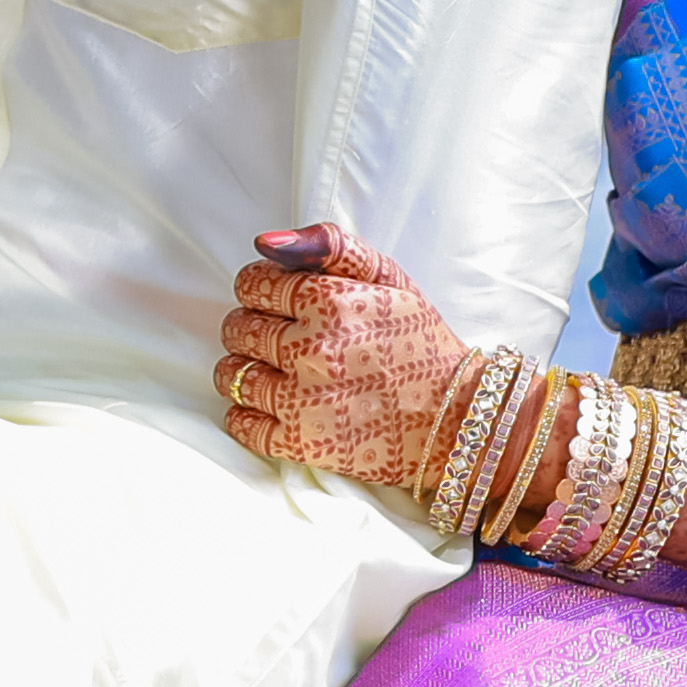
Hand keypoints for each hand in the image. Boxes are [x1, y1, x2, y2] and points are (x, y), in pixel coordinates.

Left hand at [218, 225, 474, 493]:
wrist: (455, 417)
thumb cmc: (418, 342)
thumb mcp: (388, 277)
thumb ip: (329, 247)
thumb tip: (264, 242)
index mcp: (331, 303)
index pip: (253, 284)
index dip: (260, 289)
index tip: (277, 301)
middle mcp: (312, 350)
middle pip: (238, 329)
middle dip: (252, 328)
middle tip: (280, 337)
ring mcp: (304, 400)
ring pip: (231, 375)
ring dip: (243, 370)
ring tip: (273, 371)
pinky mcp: (302, 444)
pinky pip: (241, 424)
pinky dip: (247, 414)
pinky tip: (272, 406)